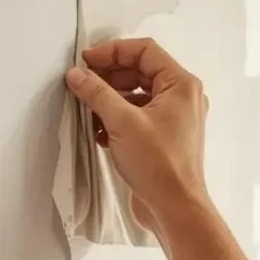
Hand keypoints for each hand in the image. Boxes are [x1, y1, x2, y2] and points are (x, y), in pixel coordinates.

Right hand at [65, 38, 209, 228]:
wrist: (174, 208)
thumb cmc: (161, 167)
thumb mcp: (122, 122)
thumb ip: (97, 94)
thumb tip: (78, 75)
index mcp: (181, 85)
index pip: (144, 51)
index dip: (113, 52)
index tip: (87, 60)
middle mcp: (181, 99)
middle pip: (139, 73)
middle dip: (108, 78)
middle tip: (83, 83)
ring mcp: (173, 120)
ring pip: (136, 97)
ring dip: (110, 101)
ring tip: (87, 109)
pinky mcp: (162, 140)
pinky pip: (137, 119)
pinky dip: (117, 120)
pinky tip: (98, 131)